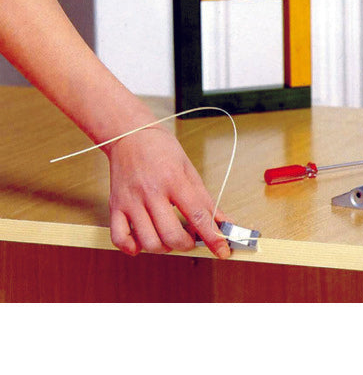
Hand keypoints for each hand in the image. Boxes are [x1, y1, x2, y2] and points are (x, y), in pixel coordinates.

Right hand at [104, 126, 230, 258]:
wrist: (129, 134)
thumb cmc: (160, 149)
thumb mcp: (189, 169)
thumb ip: (206, 199)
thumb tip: (224, 222)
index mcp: (174, 180)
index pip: (198, 216)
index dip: (213, 237)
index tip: (223, 250)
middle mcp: (151, 192)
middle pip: (171, 235)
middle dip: (187, 244)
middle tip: (190, 237)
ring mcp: (131, 201)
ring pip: (148, 241)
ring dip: (164, 247)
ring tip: (169, 236)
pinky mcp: (115, 206)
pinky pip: (119, 238)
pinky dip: (132, 247)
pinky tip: (142, 241)